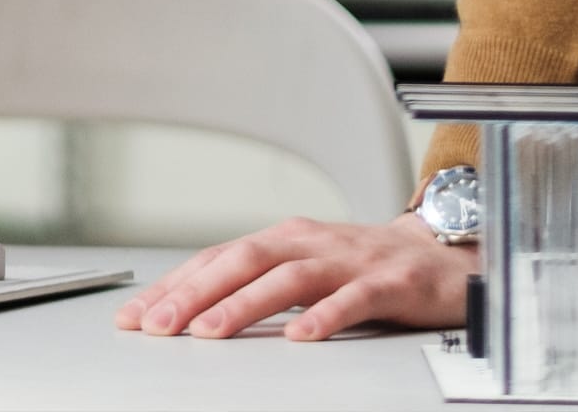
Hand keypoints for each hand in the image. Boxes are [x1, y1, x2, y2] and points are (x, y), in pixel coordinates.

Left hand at [115, 215, 473, 342]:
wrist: (444, 255)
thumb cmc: (364, 267)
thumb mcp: (305, 270)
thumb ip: (259, 286)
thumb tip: (198, 311)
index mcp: (281, 239)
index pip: (214, 260)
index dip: (172, 287)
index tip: (134, 316)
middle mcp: (306, 242)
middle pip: (238, 262)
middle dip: (191, 295)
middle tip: (155, 326)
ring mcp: (347, 260)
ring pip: (285, 278)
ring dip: (242, 304)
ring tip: (208, 332)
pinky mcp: (388, 283)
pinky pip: (353, 299)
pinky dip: (325, 316)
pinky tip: (302, 336)